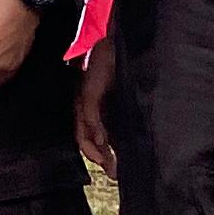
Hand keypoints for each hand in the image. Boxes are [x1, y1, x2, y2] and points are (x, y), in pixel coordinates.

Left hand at [75, 44, 113, 175]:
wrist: (111, 40)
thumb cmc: (114, 64)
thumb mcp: (117, 92)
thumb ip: (117, 112)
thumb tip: (130, 136)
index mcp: (90, 103)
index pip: (89, 132)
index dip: (99, 153)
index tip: (112, 171)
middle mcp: (83, 102)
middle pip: (84, 134)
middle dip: (97, 156)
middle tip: (112, 174)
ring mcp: (85, 95)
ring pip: (84, 127)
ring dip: (94, 147)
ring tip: (106, 163)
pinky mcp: (90, 87)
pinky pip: (90, 110)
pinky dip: (95, 127)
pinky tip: (103, 141)